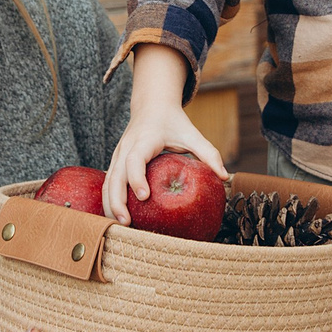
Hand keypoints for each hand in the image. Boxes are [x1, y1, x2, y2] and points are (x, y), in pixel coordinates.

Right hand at [105, 46, 224, 222]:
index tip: (144, 196)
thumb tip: (224, 176)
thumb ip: (208, 153)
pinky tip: (116, 217)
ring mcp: (118, 155)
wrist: (151, 105)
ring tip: (119, 225)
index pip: (135, 160)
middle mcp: (126, 148)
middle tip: (126, 222)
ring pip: (107, 182)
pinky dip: (109, 200)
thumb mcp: (192, 134)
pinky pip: (108, 183)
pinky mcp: (115, 163)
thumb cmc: (173, 122)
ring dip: (109, 204)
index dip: (137, 177)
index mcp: (144, 140)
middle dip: (117, 200)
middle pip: (115, 175)